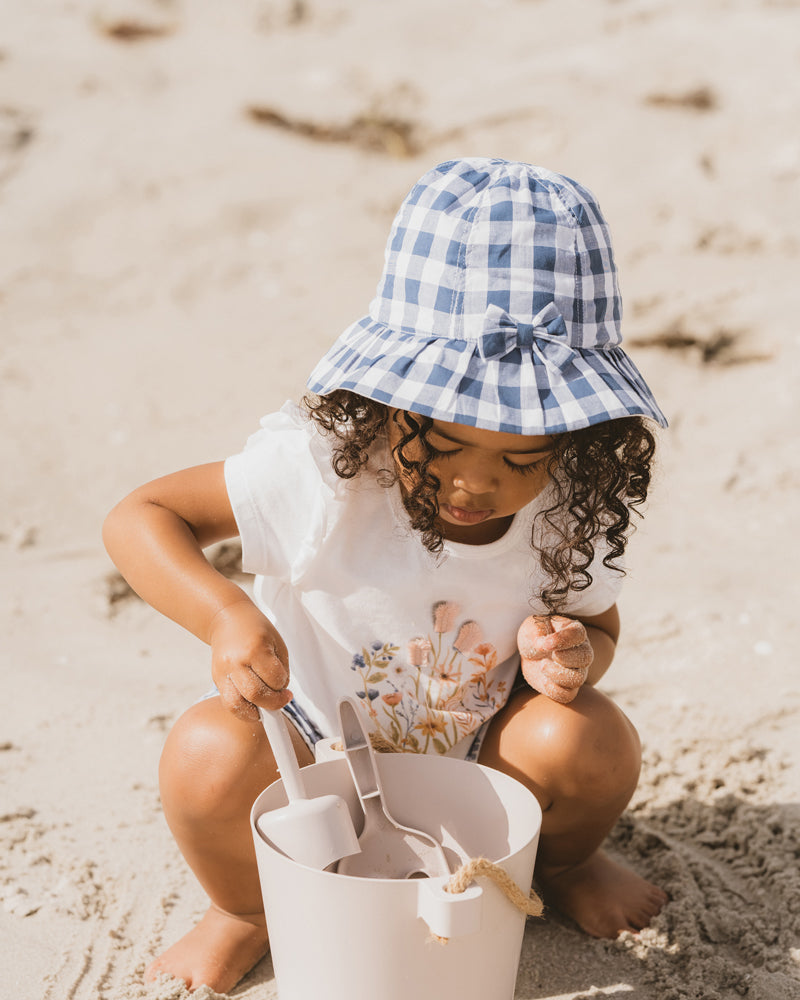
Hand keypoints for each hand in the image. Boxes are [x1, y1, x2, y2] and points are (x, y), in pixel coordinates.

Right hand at [208, 599, 291, 719]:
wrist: (227, 618)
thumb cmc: (256, 630)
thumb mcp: (277, 643)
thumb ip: (280, 669)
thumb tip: (280, 694)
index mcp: (256, 649)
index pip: (274, 679)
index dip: (284, 686)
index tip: (286, 686)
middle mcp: (236, 661)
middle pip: (255, 695)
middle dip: (273, 703)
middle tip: (281, 699)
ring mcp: (223, 671)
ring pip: (237, 705)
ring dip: (254, 713)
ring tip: (264, 708)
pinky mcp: (216, 678)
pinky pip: (228, 702)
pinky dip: (242, 710)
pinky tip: (252, 706)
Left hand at [517, 614, 593, 704]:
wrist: (530, 654)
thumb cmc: (535, 636)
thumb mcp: (531, 627)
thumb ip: (537, 631)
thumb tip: (542, 644)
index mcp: (574, 631)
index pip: (577, 634)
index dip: (562, 639)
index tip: (546, 643)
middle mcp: (581, 651)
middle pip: (585, 657)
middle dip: (564, 658)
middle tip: (548, 656)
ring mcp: (577, 671)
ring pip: (578, 679)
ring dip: (557, 674)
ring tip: (542, 666)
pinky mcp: (568, 688)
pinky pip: (568, 695)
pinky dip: (554, 690)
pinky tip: (543, 680)